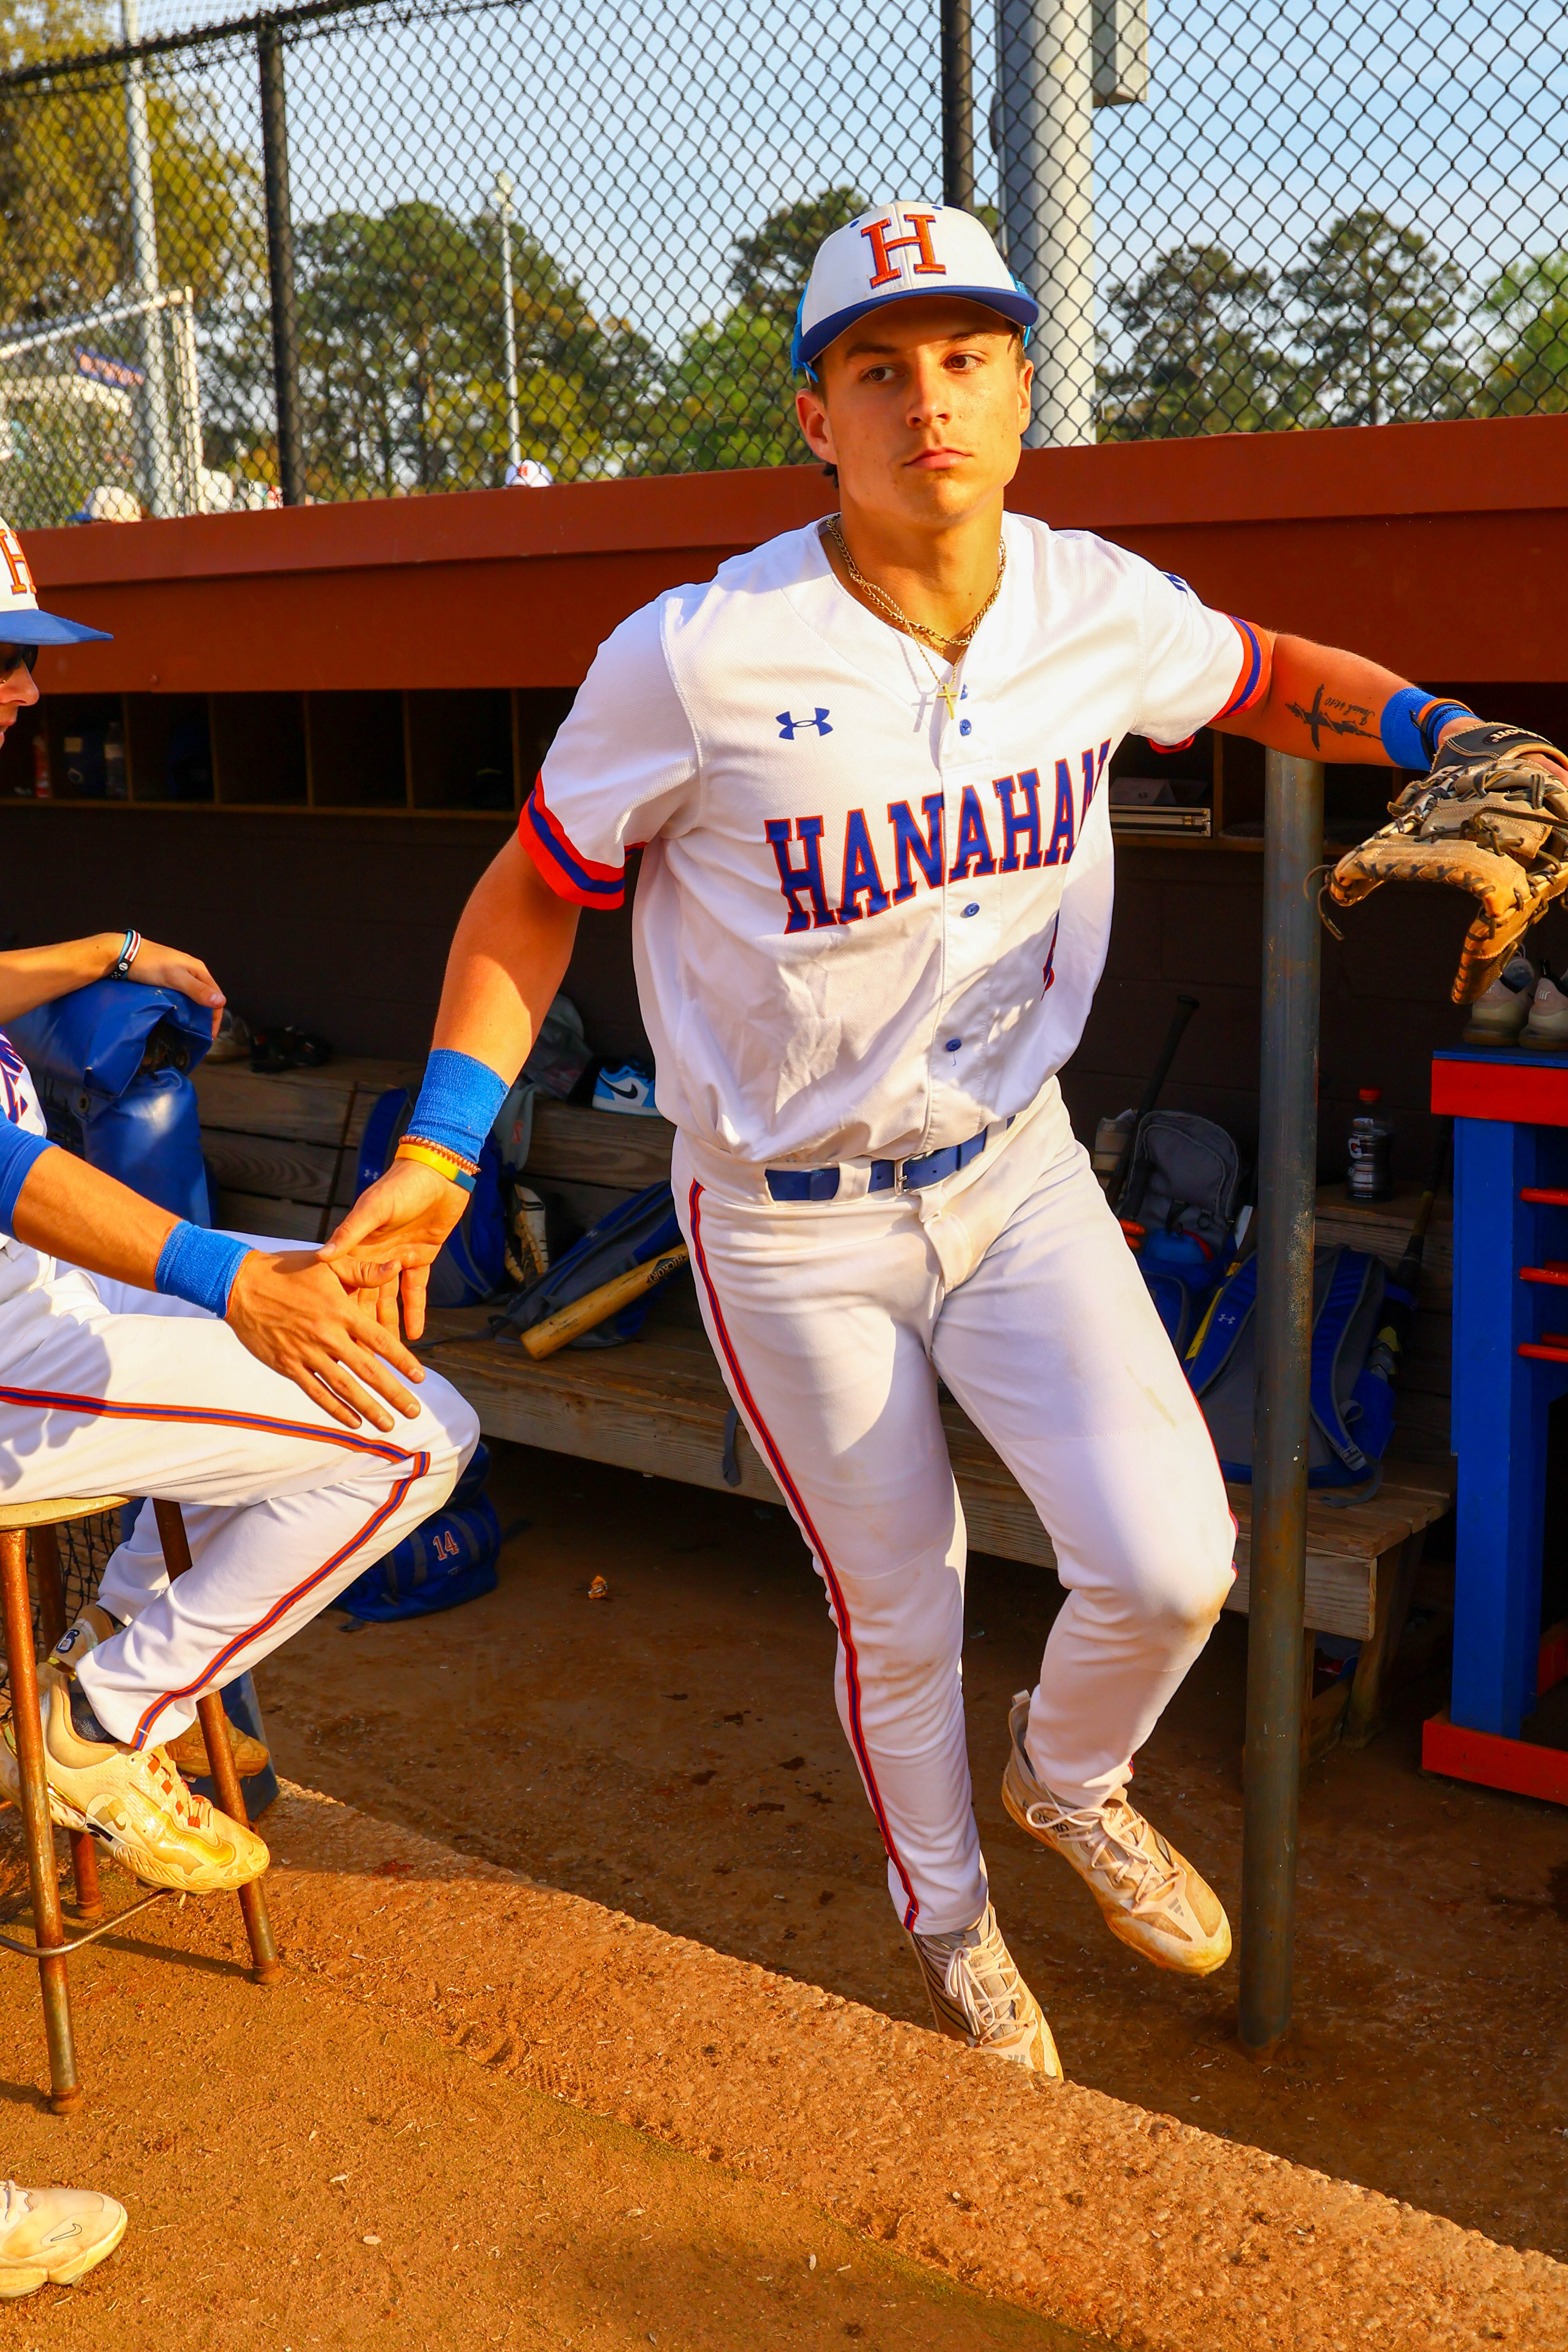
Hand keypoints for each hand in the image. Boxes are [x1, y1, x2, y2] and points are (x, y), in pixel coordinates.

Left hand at [130, 937, 225, 1035]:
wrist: (124, 953)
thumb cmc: (150, 965)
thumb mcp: (175, 978)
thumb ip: (197, 990)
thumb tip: (221, 1001)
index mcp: (199, 970)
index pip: (216, 996)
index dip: (215, 1017)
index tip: (208, 1035)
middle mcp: (193, 972)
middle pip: (206, 997)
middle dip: (206, 1016)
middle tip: (199, 1034)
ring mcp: (180, 975)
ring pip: (194, 997)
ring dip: (195, 1013)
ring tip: (189, 1028)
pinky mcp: (168, 978)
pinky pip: (182, 995)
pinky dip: (184, 1007)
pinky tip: (178, 1015)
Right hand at [225, 1247, 426, 1431]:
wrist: (240, 1284)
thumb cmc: (288, 1270)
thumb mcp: (329, 1263)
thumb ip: (364, 1270)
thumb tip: (397, 1265)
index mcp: (340, 1311)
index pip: (379, 1340)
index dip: (402, 1360)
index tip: (420, 1378)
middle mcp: (327, 1336)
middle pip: (367, 1370)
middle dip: (393, 1392)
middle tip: (414, 1412)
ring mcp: (306, 1353)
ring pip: (344, 1387)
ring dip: (368, 1408)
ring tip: (389, 1424)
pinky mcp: (287, 1365)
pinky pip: (315, 1392)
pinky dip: (335, 1409)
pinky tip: (354, 1422)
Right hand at [323, 1159, 468, 1342]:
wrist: (437, 1174)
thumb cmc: (400, 1187)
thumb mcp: (373, 1208)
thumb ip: (350, 1232)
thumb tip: (321, 1255)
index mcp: (359, 1247)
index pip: (347, 1285)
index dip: (344, 1311)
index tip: (335, 1339)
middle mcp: (375, 1258)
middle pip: (367, 1300)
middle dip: (365, 1329)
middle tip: (364, 1361)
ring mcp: (397, 1260)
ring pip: (390, 1300)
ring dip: (389, 1326)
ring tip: (388, 1356)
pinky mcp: (420, 1259)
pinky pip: (415, 1291)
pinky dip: (415, 1311)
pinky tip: (414, 1334)